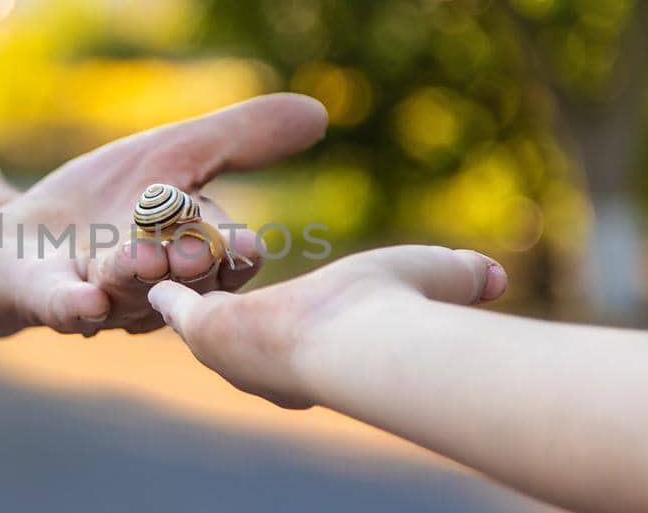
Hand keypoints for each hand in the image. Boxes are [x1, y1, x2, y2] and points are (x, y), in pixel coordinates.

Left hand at [0, 94, 327, 336]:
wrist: (5, 234)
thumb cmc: (99, 202)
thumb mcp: (172, 155)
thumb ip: (240, 138)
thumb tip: (320, 114)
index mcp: (191, 256)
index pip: (230, 257)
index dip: (234, 251)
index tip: (242, 244)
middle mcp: (153, 289)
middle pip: (186, 281)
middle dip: (191, 266)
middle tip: (193, 252)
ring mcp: (97, 297)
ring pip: (128, 293)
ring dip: (134, 275)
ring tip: (138, 257)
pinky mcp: (41, 300)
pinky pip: (62, 308)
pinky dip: (74, 306)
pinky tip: (84, 301)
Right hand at [146, 245, 506, 407]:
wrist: (358, 343)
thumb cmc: (400, 319)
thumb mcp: (434, 278)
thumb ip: (461, 276)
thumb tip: (496, 277)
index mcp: (312, 368)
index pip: (289, 356)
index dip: (284, 335)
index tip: (281, 319)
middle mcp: (267, 373)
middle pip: (233, 348)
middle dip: (219, 325)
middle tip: (204, 298)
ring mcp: (234, 357)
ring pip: (202, 329)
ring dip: (189, 305)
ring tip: (168, 276)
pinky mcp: (206, 332)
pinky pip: (177, 310)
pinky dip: (168, 290)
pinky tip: (150, 275)